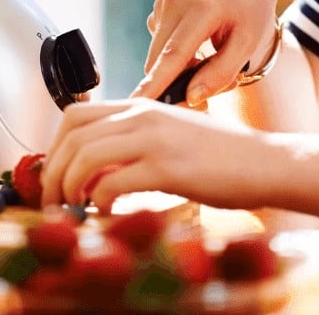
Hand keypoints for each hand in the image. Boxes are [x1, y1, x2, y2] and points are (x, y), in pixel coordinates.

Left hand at [40, 99, 271, 211]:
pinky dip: (99, 202)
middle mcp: (144, 115)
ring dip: (69, 188)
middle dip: (53, 172)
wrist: (265, 162)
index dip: (55, 146)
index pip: (76, 114)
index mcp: (142, 106)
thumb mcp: (172, 134)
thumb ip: (136, 141)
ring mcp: (155, 139)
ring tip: (74, 210)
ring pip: (85, 156)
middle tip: (55, 201)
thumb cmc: (222, 155)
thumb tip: (98, 168)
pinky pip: (112, 183)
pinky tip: (107, 213)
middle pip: (73, 135)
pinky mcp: (167, 168)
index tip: (56, 175)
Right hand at [133, 0, 277, 105]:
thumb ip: (221, 73)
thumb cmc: (249, 15)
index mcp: (203, 6)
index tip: (137, 103)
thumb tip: (192, 97)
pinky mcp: (159, 4)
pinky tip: (196, 47)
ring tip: (208, 63)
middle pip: (161, 59)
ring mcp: (165, 0)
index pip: (175, 53)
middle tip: (205, 97)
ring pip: (158, 55)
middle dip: (175, 84)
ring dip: (177, 69)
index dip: (156, 82)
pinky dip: (174, 55)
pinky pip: (159, 43)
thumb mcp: (247, 44)